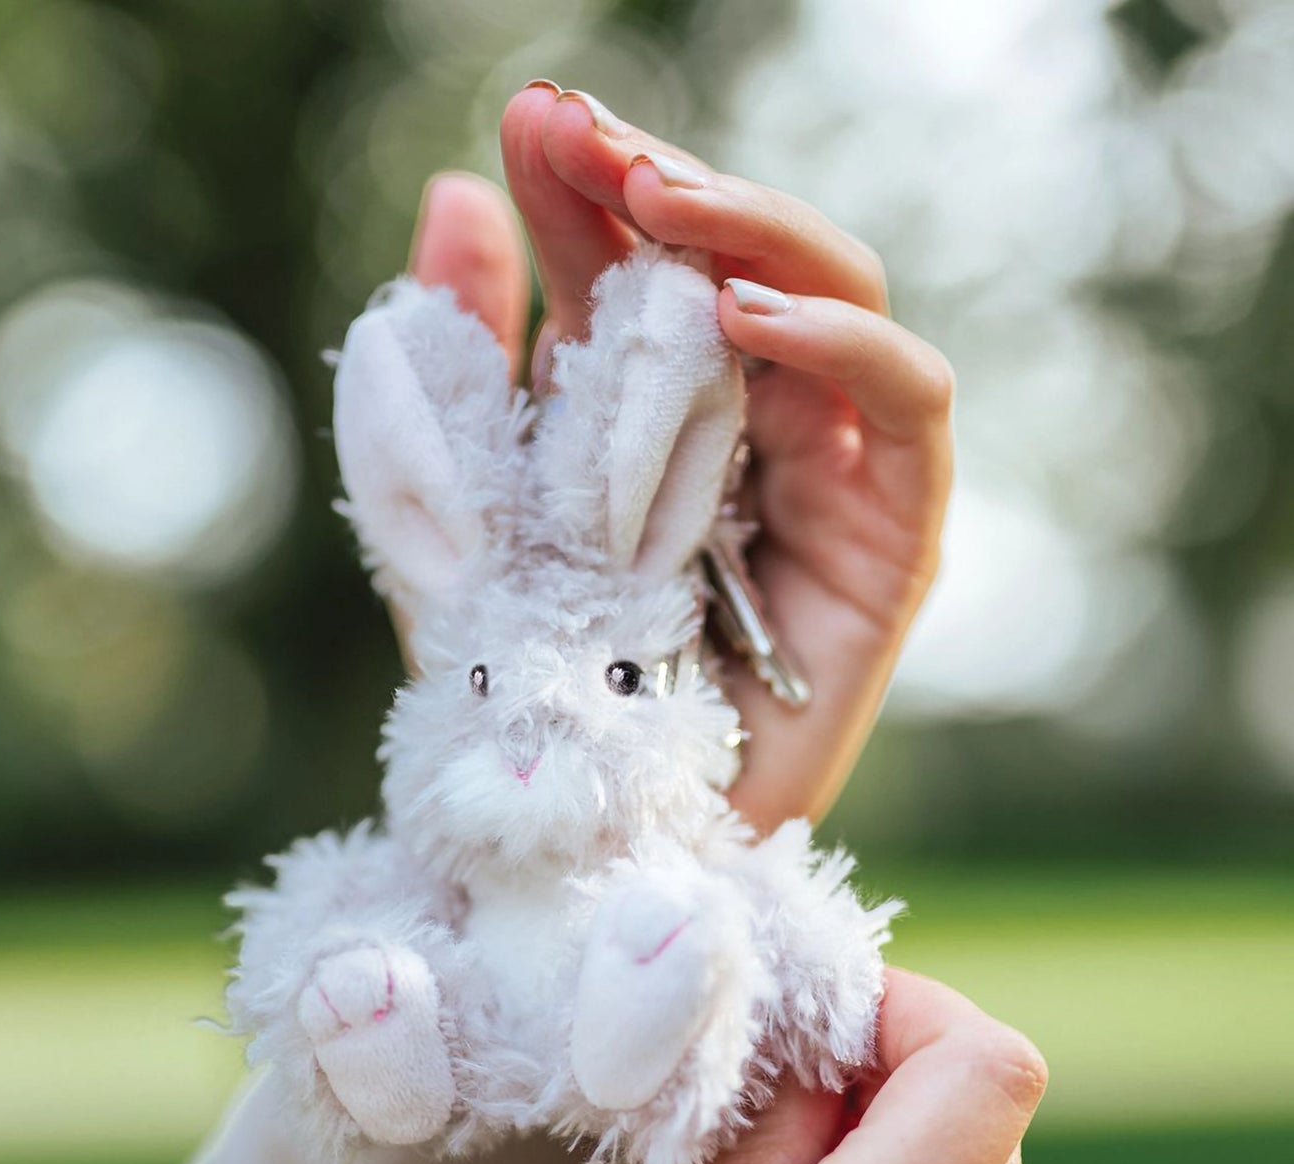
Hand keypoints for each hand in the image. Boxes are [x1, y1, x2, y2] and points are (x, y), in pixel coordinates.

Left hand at [408, 82, 954, 831]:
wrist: (596, 845)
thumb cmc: (532, 699)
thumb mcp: (467, 520)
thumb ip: (461, 372)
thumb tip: (448, 196)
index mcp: (649, 412)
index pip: (636, 267)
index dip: (591, 189)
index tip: (529, 125)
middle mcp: (748, 425)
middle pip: (741, 259)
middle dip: (668, 185)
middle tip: (587, 140)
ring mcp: (827, 474)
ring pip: (835, 297)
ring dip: (755, 231)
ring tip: (658, 203)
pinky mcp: (891, 539)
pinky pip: (907, 408)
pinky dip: (846, 343)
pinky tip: (749, 313)